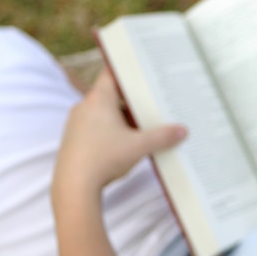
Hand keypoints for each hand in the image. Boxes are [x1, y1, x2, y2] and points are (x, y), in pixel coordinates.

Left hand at [52, 68, 186, 198]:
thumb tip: (182, 131)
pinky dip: (111, 131)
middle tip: (151, 103)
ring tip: (142, 128)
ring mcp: (76, 123)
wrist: (73, 187)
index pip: (111, 74)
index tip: (139, 68)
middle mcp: (84, 107)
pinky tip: (125, 145)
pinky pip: (96, 128)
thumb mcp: (139, 146)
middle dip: (131, 101)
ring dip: (122, 119)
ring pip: (104, 113)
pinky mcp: (74, 139)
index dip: (126, 70)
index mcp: (99, 100)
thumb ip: (162, 137)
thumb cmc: (103, 159)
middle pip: (111, 95)